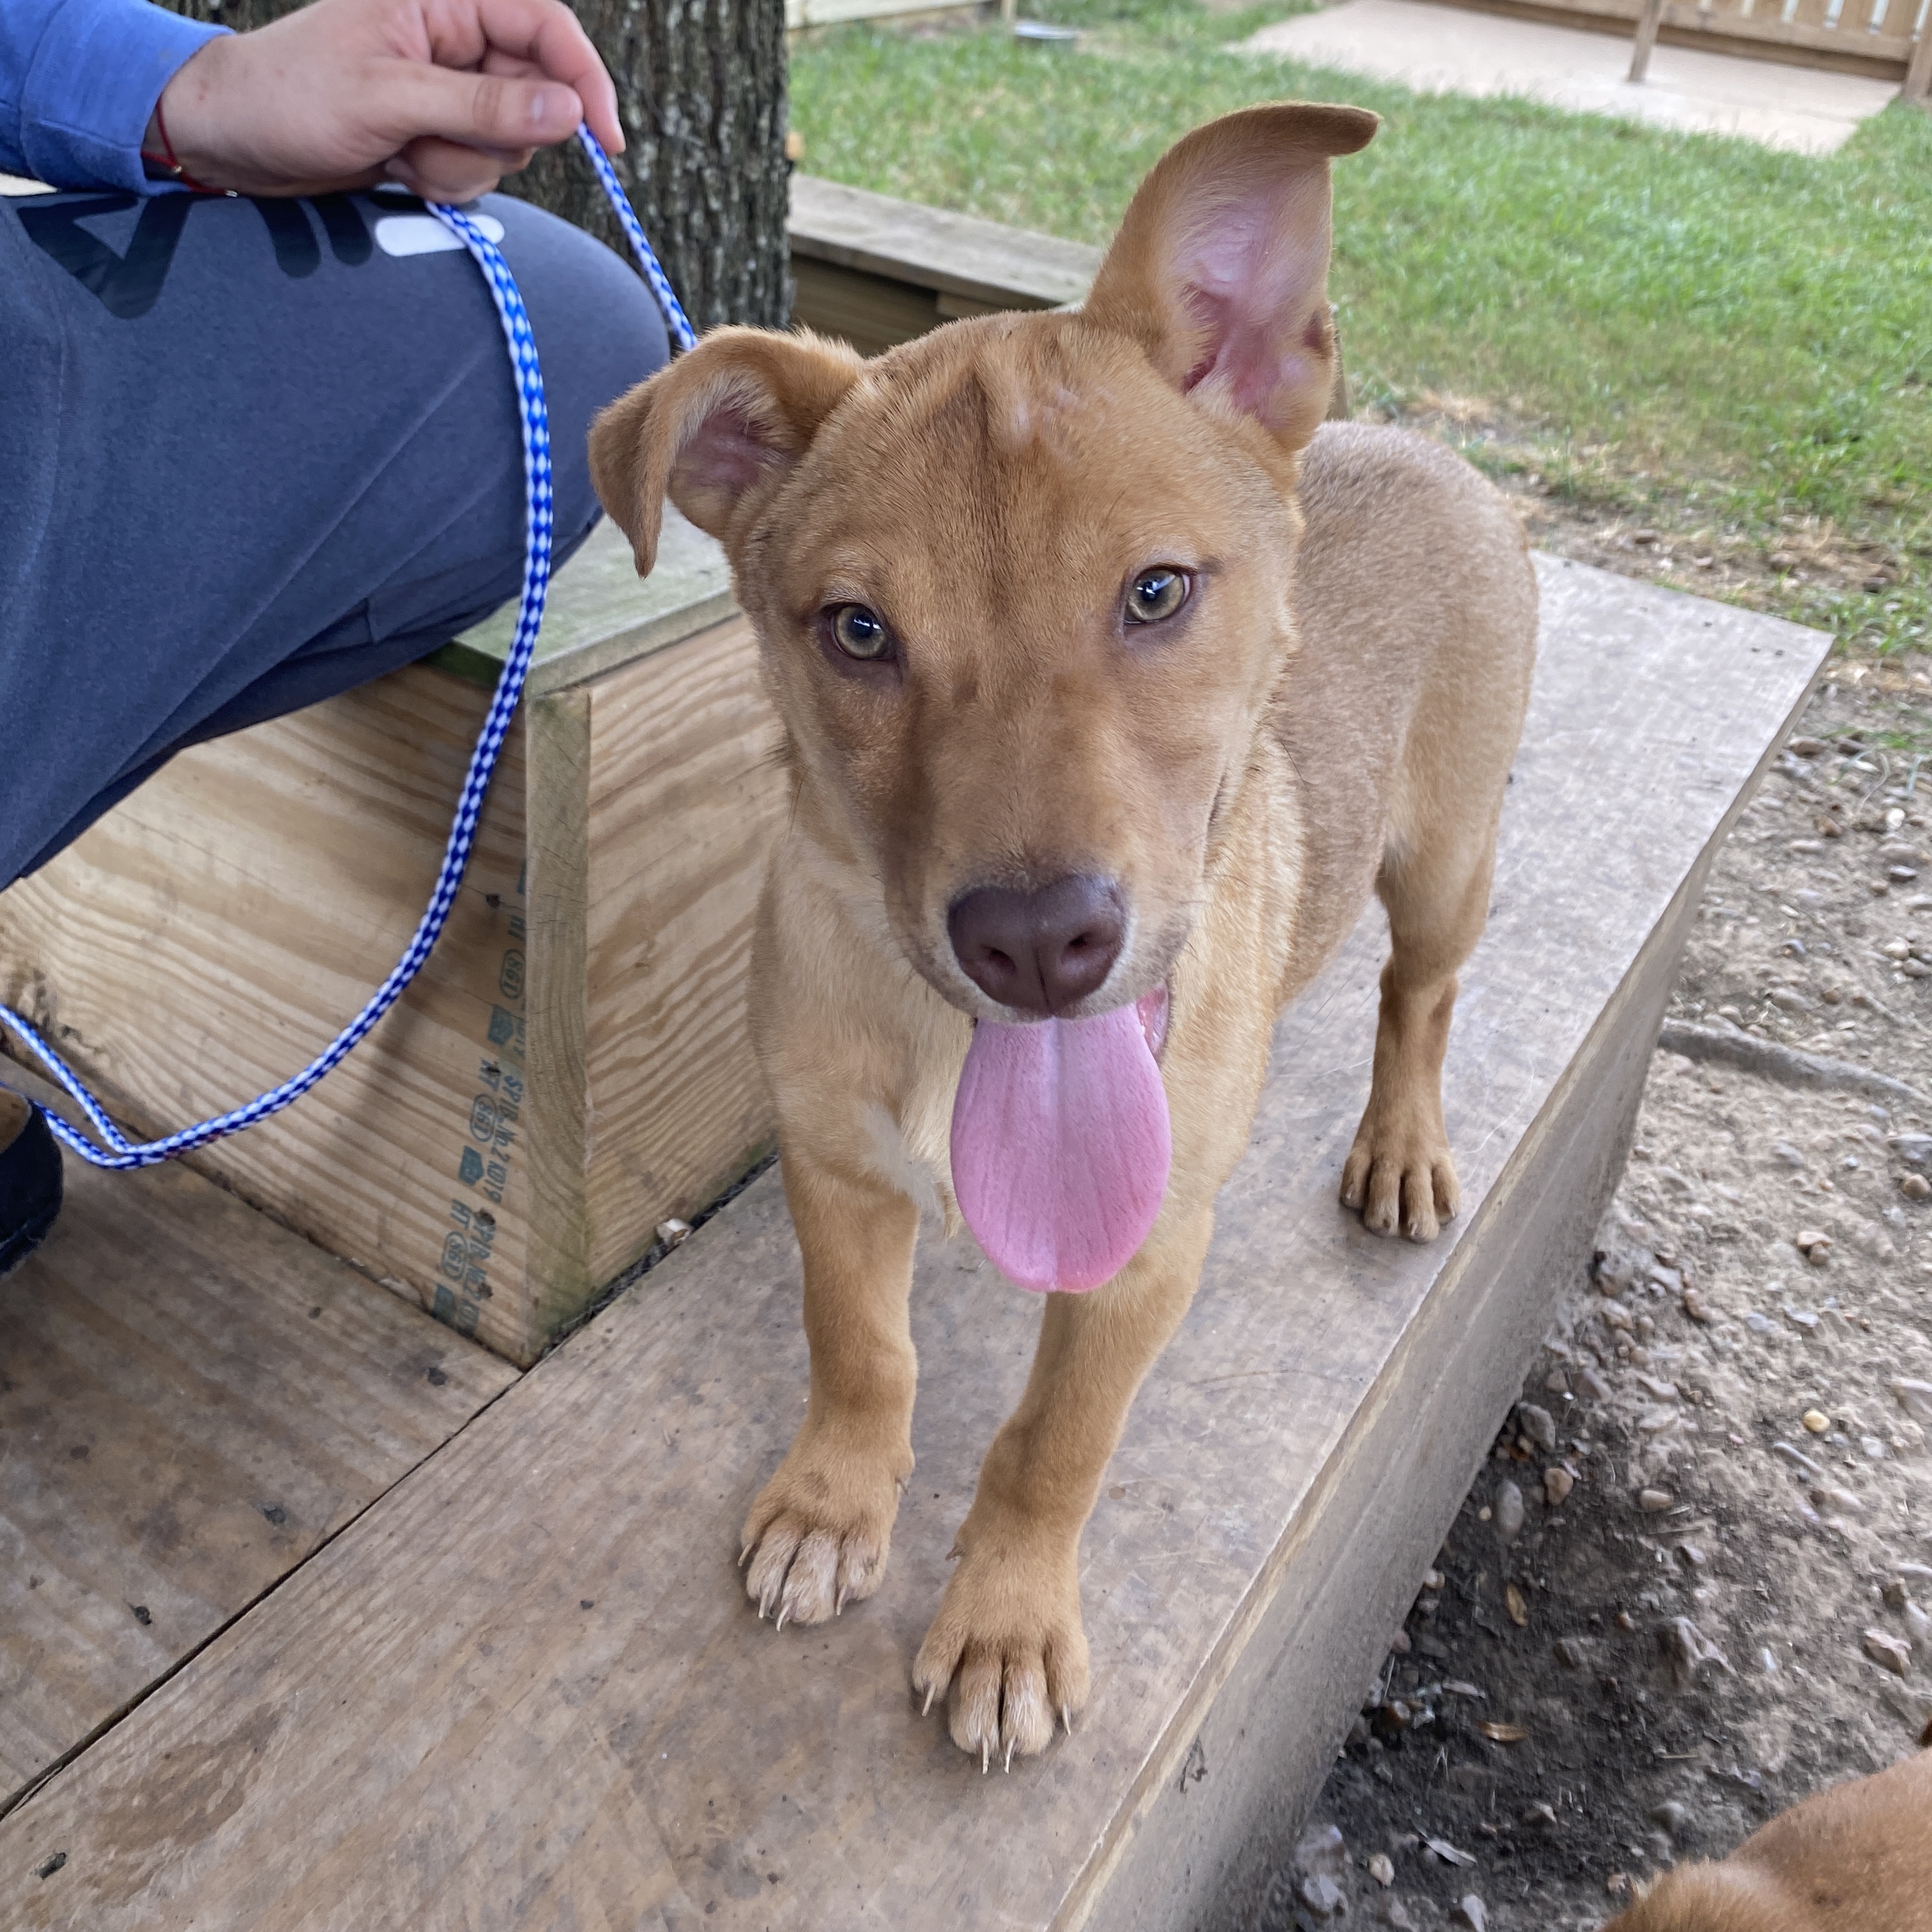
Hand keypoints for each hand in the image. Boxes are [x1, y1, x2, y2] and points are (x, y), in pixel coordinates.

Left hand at [147, 0, 623, 201]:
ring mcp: (449, 88)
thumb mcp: (389, 99)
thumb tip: (568, 113)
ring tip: (400, 152)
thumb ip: (482, 106)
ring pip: (509, 143)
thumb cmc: (291, 97)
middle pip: (535, 95)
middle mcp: (454, 36)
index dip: (584, 80)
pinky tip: (396, 164)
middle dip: (495, 136)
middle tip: (429, 141)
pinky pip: (479, 168)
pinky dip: (444, 180)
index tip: (604, 140)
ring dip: (461, 164)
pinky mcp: (439, 131)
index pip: (546, 26)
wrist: (234, 138)